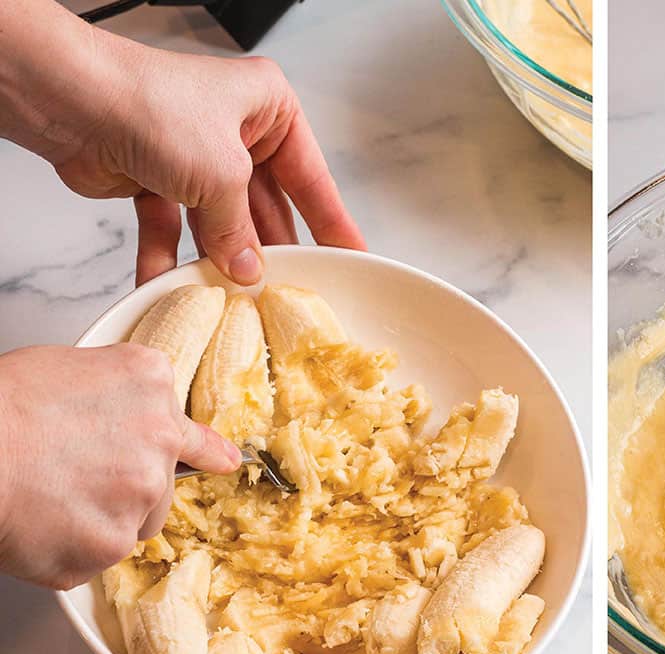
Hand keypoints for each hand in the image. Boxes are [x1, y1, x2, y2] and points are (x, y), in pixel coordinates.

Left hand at [0, 0, 363, 286]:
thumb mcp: (222, 174)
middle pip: (264, 205)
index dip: (332, 222)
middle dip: (267, 248)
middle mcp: (234, 129)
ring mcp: (192, 156)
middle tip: (290, 289)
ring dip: (219, 257)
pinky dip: (168, 256)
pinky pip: (172, 227)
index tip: (350, 257)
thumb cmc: (154, 108)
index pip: (312, 176)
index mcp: (268, 109)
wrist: (67, 99)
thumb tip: (250, 270)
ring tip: (235, 297)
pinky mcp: (153, 178)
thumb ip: (241, 229)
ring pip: (218, 221)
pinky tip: (171, 284)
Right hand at [0, 345, 240, 589]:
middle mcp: (160, 437)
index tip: (226, 462)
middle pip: (157, 482)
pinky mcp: (112, 542)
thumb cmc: (1, 406)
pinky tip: (38, 525)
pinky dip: (67, 551)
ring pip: (132, 523)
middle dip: (120, 488)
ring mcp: (142, 493)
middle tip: (66, 477)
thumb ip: (116, 396)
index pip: (193, 429)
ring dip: (101, 521)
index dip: (206, 451)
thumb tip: (129, 417)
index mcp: (150, 384)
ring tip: (49, 498)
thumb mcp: (67, 367)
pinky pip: (95, 558)